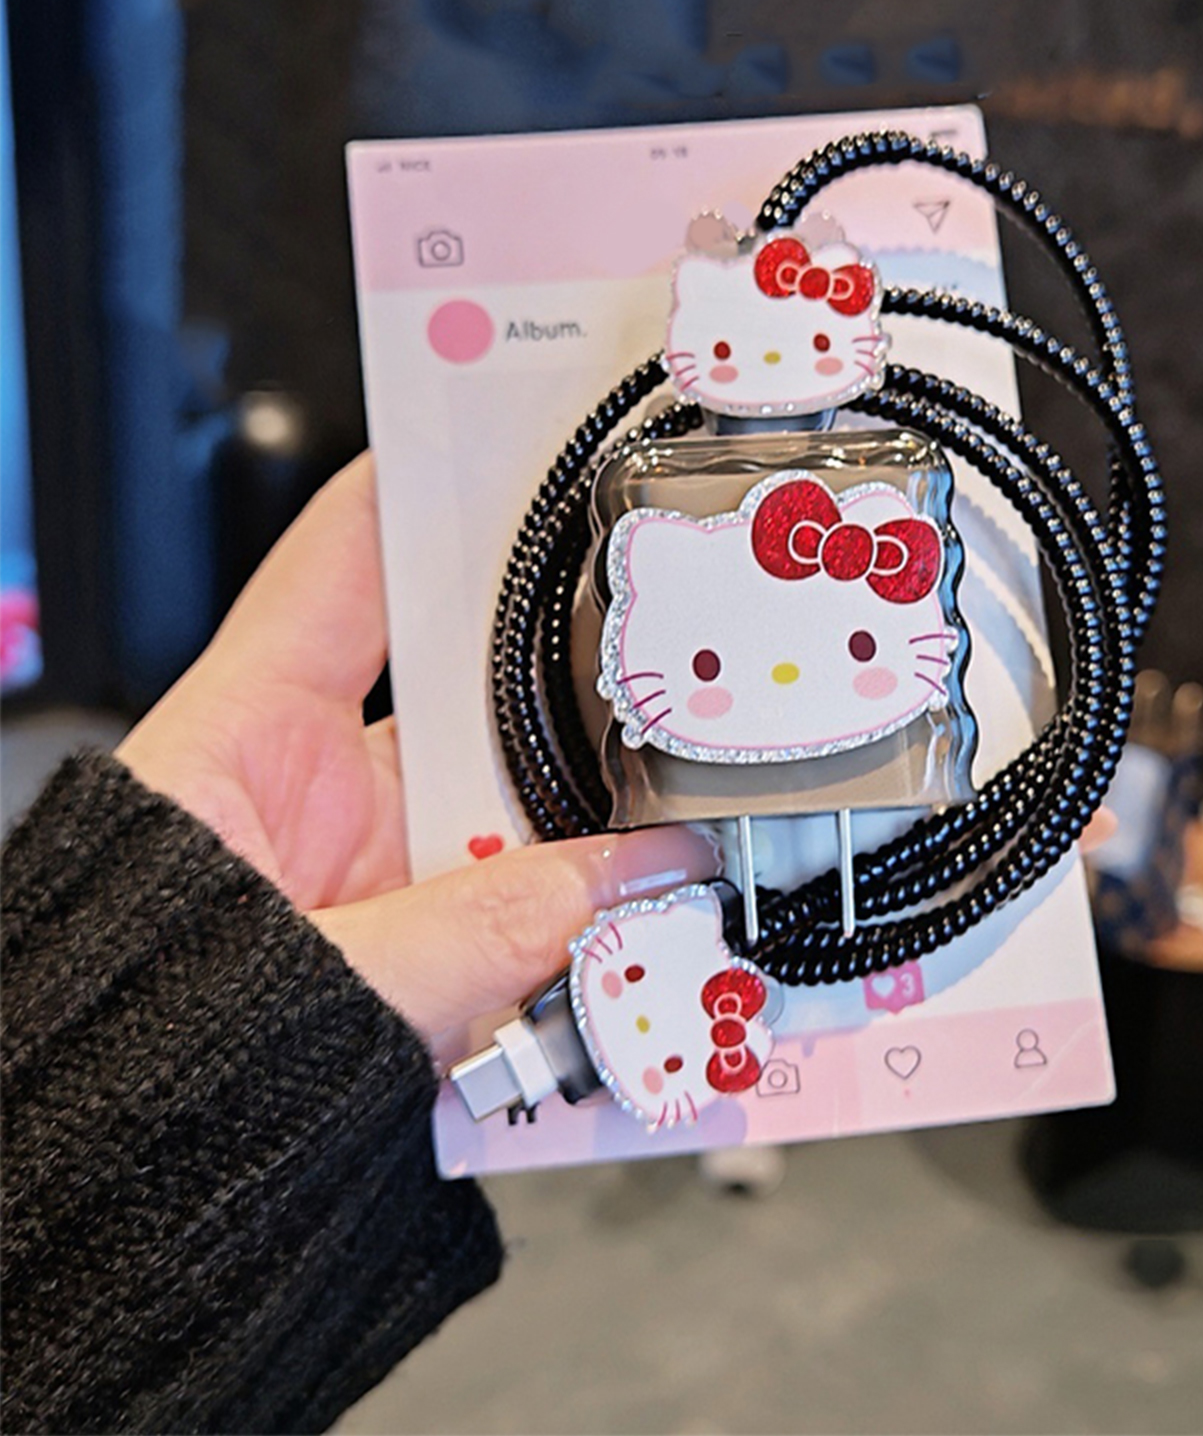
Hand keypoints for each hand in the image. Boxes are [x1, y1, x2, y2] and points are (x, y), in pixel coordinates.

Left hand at [116, 456, 716, 1043]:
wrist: (98, 1201)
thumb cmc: (110, 1049)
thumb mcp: (291, 978)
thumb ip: (465, 939)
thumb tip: (622, 886)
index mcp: (251, 734)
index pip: (349, 558)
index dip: (434, 477)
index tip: (527, 423)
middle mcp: (326, 791)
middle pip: (478, 694)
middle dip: (577, 690)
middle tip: (671, 668)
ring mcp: (382, 873)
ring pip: (521, 818)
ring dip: (604, 838)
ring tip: (683, 831)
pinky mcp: (424, 954)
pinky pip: (532, 920)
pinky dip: (596, 930)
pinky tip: (657, 930)